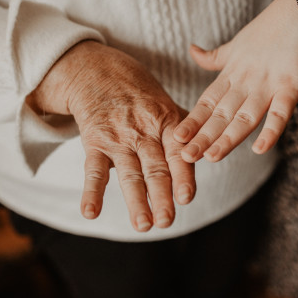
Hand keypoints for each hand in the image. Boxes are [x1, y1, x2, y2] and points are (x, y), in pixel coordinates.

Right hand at [27, 41, 195, 231]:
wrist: (100, 71)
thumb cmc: (142, 96)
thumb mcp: (168, 106)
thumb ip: (187, 133)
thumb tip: (207, 157)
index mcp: (167, 124)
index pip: (177, 153)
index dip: (183, 176)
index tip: (186, 198)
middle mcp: (144, 132)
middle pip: (154, 168)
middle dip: (161, 195)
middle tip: (167, 221)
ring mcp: (119, 138)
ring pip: (129, 173)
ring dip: (135, 200)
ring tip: (143, 225)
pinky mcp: (95, 142)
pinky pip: (93, 169)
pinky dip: (92, 192)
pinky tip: (90, 212)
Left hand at [173, 0, 297, 162]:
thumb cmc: (268, 30)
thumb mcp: (235, 46)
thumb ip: (214, 57)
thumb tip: (192, 50)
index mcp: (231, 75)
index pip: (207, 103)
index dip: (193, 121)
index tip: (177, 139)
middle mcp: (245, 82)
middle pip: (221, 114)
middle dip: (203, 137)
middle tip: (186, 156)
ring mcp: (268, 84)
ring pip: (244, 117)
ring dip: (228, 138)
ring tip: (212, 156)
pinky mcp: (291, 85)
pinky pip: (280, 112)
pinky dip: (271, 130)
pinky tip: (260, 149)